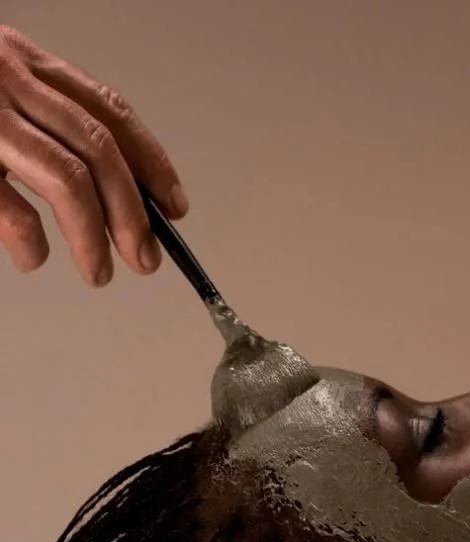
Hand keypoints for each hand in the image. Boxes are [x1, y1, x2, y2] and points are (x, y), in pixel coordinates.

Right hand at [0, 25, 188, 286]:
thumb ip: (40, 121)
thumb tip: (107, 191)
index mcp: (23, 62)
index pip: (109, 111)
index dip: (151, 161)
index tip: (175, 206)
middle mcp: (6, 78)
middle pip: (98, 148)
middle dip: (132, 211)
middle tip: (145, 259)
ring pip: (65, 177)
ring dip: (93, 234)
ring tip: (99, 273)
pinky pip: (8, 205)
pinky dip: (31, 239)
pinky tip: (34, 258)